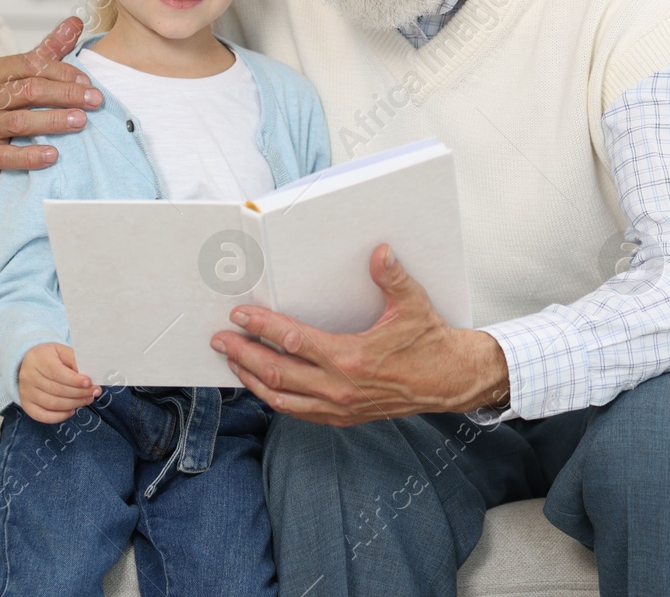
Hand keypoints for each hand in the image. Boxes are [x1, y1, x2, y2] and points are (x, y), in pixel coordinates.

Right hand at [0, 17, 103, 189]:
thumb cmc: (2, 104)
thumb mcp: (21, 75)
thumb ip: (49, 50)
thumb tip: (76, 22)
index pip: (31, 65)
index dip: (63, 72)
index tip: (89, 83)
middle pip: (29, 90)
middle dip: (65, 94)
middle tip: (95, 101)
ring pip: (19, 121)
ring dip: (53, 121)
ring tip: (81, 122)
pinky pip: (7, 155)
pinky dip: (31, 155)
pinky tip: (53, 155)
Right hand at [17, 342, 100, 423]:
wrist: (30, 362)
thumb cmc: (51, 356)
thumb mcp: (62, 351)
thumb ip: (74, 360)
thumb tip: (87, 377)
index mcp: (38, 359)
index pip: (56, 372)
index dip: (74, 380)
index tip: (89, 383)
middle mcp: (28, 376)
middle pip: (56, 390)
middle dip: (79, 393)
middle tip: (94, 392)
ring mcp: (25, 392)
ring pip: (52, 404)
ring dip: (73, 404)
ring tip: (87, 400)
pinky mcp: (26, 404)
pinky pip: (42, 416)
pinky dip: (59, 416)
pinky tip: (71, 410)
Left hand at [210, 244, 510, 426]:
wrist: (449, 381)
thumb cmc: (430, 342)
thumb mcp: (413, 305)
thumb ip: (392, 277)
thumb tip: (379, 252)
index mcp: (351, 358)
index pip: (294, 341)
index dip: (263, 327)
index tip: (240, 316)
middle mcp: (340, 387)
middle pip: (277, 373)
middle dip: (243, 354)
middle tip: (219, 339)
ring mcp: (339, 406)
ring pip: (282, 399)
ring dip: (252, 380)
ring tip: (232, 362)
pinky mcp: (343, 417)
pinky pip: (299, 412)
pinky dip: (276, 399)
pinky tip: (264, 386)